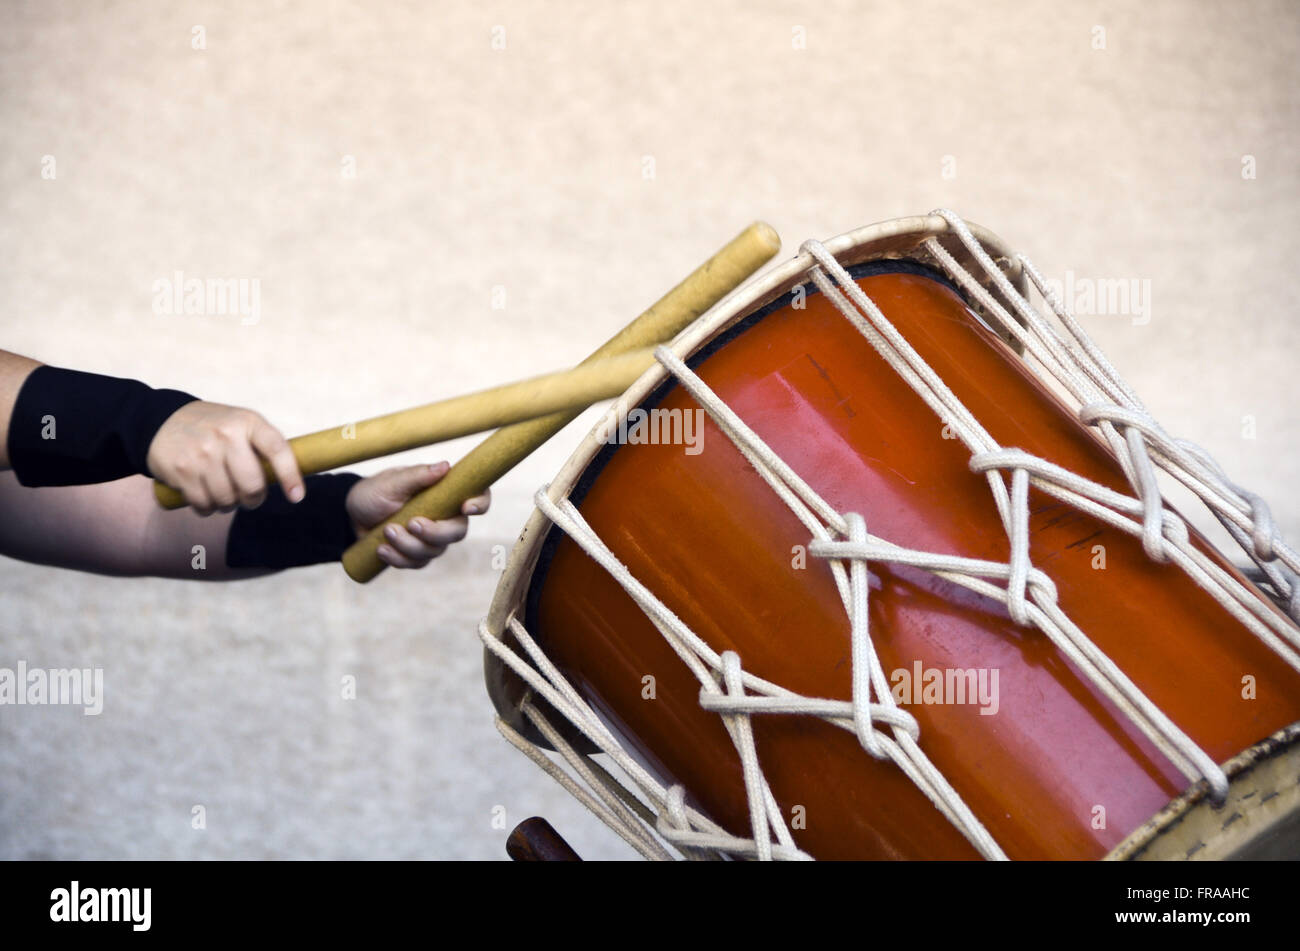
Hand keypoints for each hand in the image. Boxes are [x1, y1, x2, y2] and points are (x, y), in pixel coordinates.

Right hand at [147, 401, 303, 514]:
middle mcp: (225, 435)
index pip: (277, 449)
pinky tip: (207, 498)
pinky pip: (204, 504)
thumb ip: (262, 447)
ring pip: (227, 499)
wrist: (163, 420)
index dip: (290, 476)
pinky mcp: (181, 469)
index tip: (297, 497)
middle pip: (252, 484)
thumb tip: (289, 483)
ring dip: (228, 504)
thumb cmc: (215, 429)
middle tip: (250, 497)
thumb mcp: (241, 424)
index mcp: (248, 421)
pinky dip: (207, 508)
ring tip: (224, 493)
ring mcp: (202, 452)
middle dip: (254, 498)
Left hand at [345, 462, 490, 569]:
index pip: (477, 498)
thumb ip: (418, 475)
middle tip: (412, 523)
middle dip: (435, 532)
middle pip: (458, 532)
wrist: (352, 515)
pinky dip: (398, 558)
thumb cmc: (375, 492)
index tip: (466, 507)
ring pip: (434, 551)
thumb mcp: (393, 482)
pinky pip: (416, 563)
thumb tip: (445, 467)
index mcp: (446, 494)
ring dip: (408, 544)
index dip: (480, 503)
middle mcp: (445, 517)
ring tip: (386, 531)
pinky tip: (382, 549)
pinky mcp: (417, 555)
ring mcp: (432, 539)